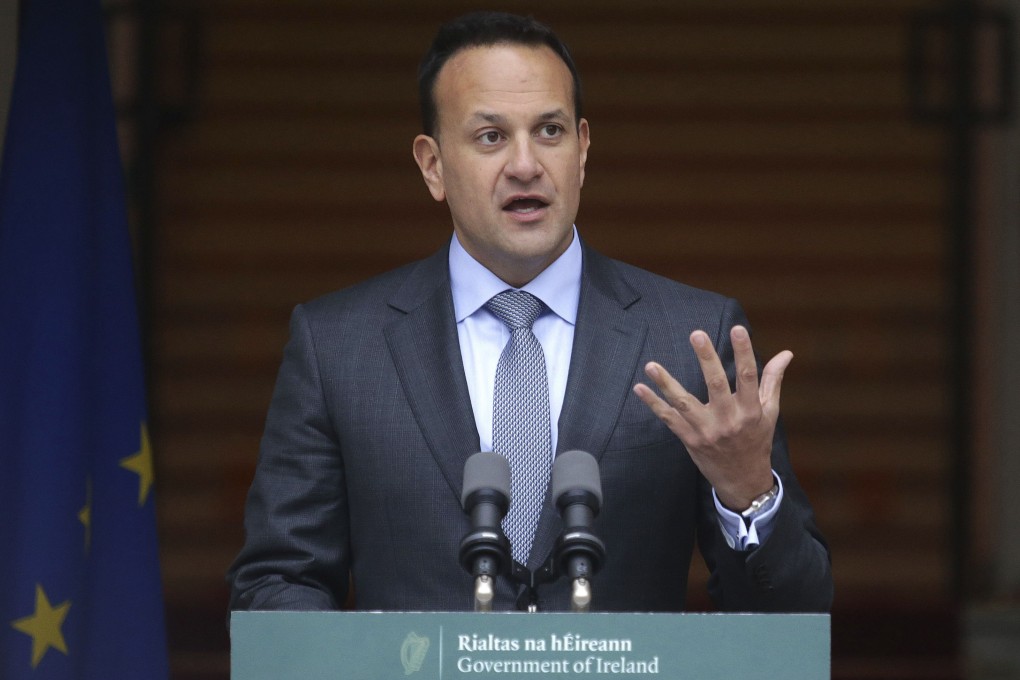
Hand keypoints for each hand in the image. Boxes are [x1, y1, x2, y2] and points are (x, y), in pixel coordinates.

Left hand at [632, 325, 790, 511]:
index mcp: (750, 411)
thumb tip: (786, 353)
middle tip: (697, 334)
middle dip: (707, 359)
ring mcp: (707, 431)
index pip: (748, 376)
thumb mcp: (769, 412)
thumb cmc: (757, 440)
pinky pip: (669, 419)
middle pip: (716, 385)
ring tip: (651, 365)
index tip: (737, 329)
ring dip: (666, 384)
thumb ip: (772, 380)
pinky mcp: (690, 439)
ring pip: (684, 403)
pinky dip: (653, 404)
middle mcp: (728, 420)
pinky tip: (640, 388)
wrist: (743, 480)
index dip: (744, 352)